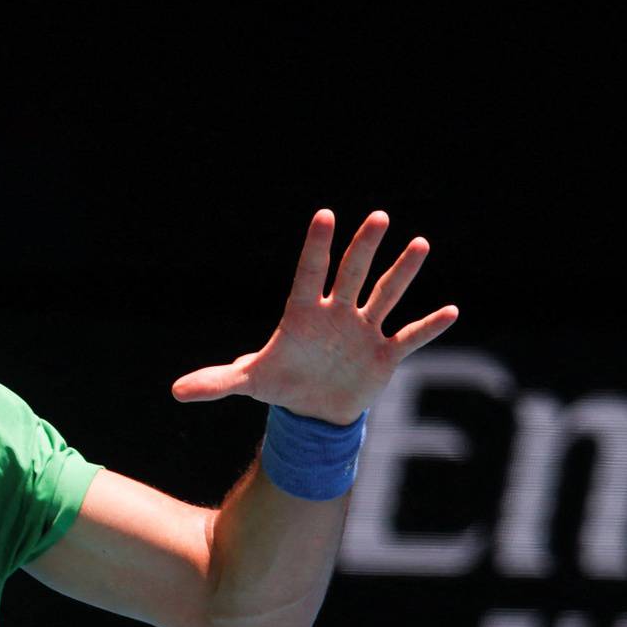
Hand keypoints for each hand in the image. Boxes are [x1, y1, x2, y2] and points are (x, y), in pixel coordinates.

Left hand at [170, 210, 458, 422]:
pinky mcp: (384, 354)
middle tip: (378, 217)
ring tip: (419, 244)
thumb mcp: (248, 382)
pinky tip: (451, 311)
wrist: (313, 410)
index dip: (317, 248)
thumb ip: (216, 382)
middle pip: (352, 274)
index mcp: (302, 314)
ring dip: (402, 272)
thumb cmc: (281, 384)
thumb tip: (175, 392)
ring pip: (385, 295)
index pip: (308, 274)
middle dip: (364, 248)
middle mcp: (337, 314)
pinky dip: (429, 327)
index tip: (325, 216)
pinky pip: (410, 336)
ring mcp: (363, 330)